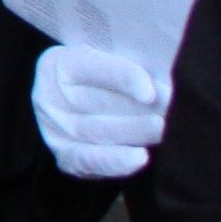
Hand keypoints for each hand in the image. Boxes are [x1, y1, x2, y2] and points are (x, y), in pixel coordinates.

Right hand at [32, 45, 167, 179]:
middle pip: (96, 102)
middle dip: (137, 109)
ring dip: (134, 132)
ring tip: (163, 131)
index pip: (92, 68)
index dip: (123, 77)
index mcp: (61, 63)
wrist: (89, 102)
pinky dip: (115, 161)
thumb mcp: (114, 60)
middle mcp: (51, 96)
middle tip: (170, 113)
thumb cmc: (112, 78)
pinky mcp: (66, 156)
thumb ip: (134, 65)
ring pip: (96, 131)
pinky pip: (89, 161)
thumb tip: (165, 80)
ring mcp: (56, 129)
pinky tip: (139, 158)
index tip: (151, 93)